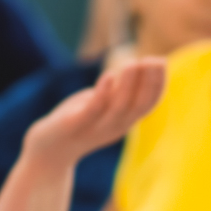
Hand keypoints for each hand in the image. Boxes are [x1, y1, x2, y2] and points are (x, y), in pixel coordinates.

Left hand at [21, 58, 164, 171]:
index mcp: (125, 121)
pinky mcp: (76, 125)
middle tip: (155, 59)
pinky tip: (109, 76)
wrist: (49, 151)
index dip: (158, 83)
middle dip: (150, 82)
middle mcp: (116, 126)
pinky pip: (94, 110)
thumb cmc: (78, 122)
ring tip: (134, 63)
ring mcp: (97, 127)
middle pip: (140, 105)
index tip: (162, 61)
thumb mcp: (103, 106)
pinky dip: (103, 93)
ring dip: (128, 85)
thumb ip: (118, 91)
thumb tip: (135, 67)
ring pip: (119, 106)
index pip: (149, 103)